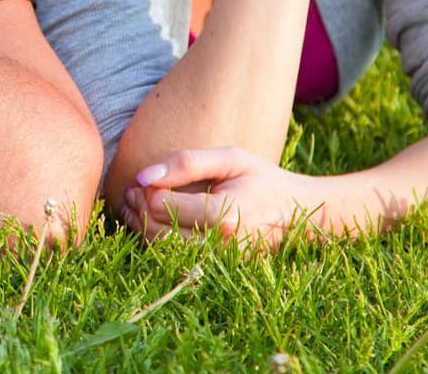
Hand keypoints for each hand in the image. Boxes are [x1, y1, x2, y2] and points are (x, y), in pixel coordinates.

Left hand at [118, 146, 329, 249]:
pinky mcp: (217, 268)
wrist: (296, 213)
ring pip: (162, 249)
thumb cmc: (262, 179)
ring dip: (140, 227)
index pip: (162, 207)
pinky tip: (151, 220)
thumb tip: (143, 176)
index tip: (140, 179)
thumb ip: (187, 162)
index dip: (144, 191)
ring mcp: (220, 262)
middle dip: (136, 210)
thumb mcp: (230, 158)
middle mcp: (220, 246)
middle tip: (130, 191)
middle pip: (156, 233)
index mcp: (224, 216)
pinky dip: (156, 240)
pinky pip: (175, 257)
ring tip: (136, 203)